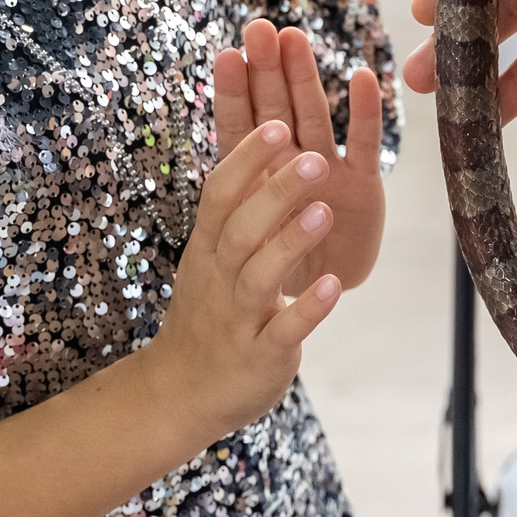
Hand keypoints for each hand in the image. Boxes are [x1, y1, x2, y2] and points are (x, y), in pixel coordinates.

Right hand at [139, 116, 343, 447]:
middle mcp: (219, 278)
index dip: (247, 160)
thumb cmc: (208, 311)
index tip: (277, 125)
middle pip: (241, 227)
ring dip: (291, 242)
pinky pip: (284, 331)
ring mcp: (238, 318)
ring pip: (259, 275)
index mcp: (207, 248)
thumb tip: (257, 143)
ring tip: (325, 212)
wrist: (182, 391)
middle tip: (314, 158)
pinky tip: (335, 287)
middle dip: (275, 192)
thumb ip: (233, 209)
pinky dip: (308, 309)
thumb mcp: (209, 257)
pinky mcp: (261, 356)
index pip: (220, 194)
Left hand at [212, 18, 386, 291]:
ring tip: (295, 38)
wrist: (318, 297)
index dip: (235, 92)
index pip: (240, 126)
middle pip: (277, 108)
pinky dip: (364, 112)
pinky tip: (362, 77)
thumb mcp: (248, 235)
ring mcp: (329, 168)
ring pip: (314, 115)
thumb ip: (242, 204)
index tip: (228, 54)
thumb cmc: (273, 261)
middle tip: (259, 28)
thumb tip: (216, 174)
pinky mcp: (364, 185)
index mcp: (256, 172)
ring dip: (306, 78)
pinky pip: (364, 144)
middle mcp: (291, 161)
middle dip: (268, 68)